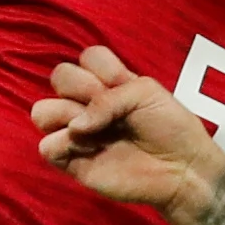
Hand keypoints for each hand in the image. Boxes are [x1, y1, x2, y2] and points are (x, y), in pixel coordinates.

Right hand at [34, 47, 224, 216]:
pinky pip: (46, 147)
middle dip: (81, 86)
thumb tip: (75, 126)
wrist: (182, 167)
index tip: (124, 83)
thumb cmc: (170, 126)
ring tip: (92, 130)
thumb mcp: (145, 93)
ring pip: (42, 111)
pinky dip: (64, 144)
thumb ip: (106, 99)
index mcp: (109, 82)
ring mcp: (80, 132)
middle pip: (59, 76)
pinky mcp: (74, 161)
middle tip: (109, 108)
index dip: (102, 68)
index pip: (86, 57)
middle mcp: (90, 104)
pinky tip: (92, 150)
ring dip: (64, 113)